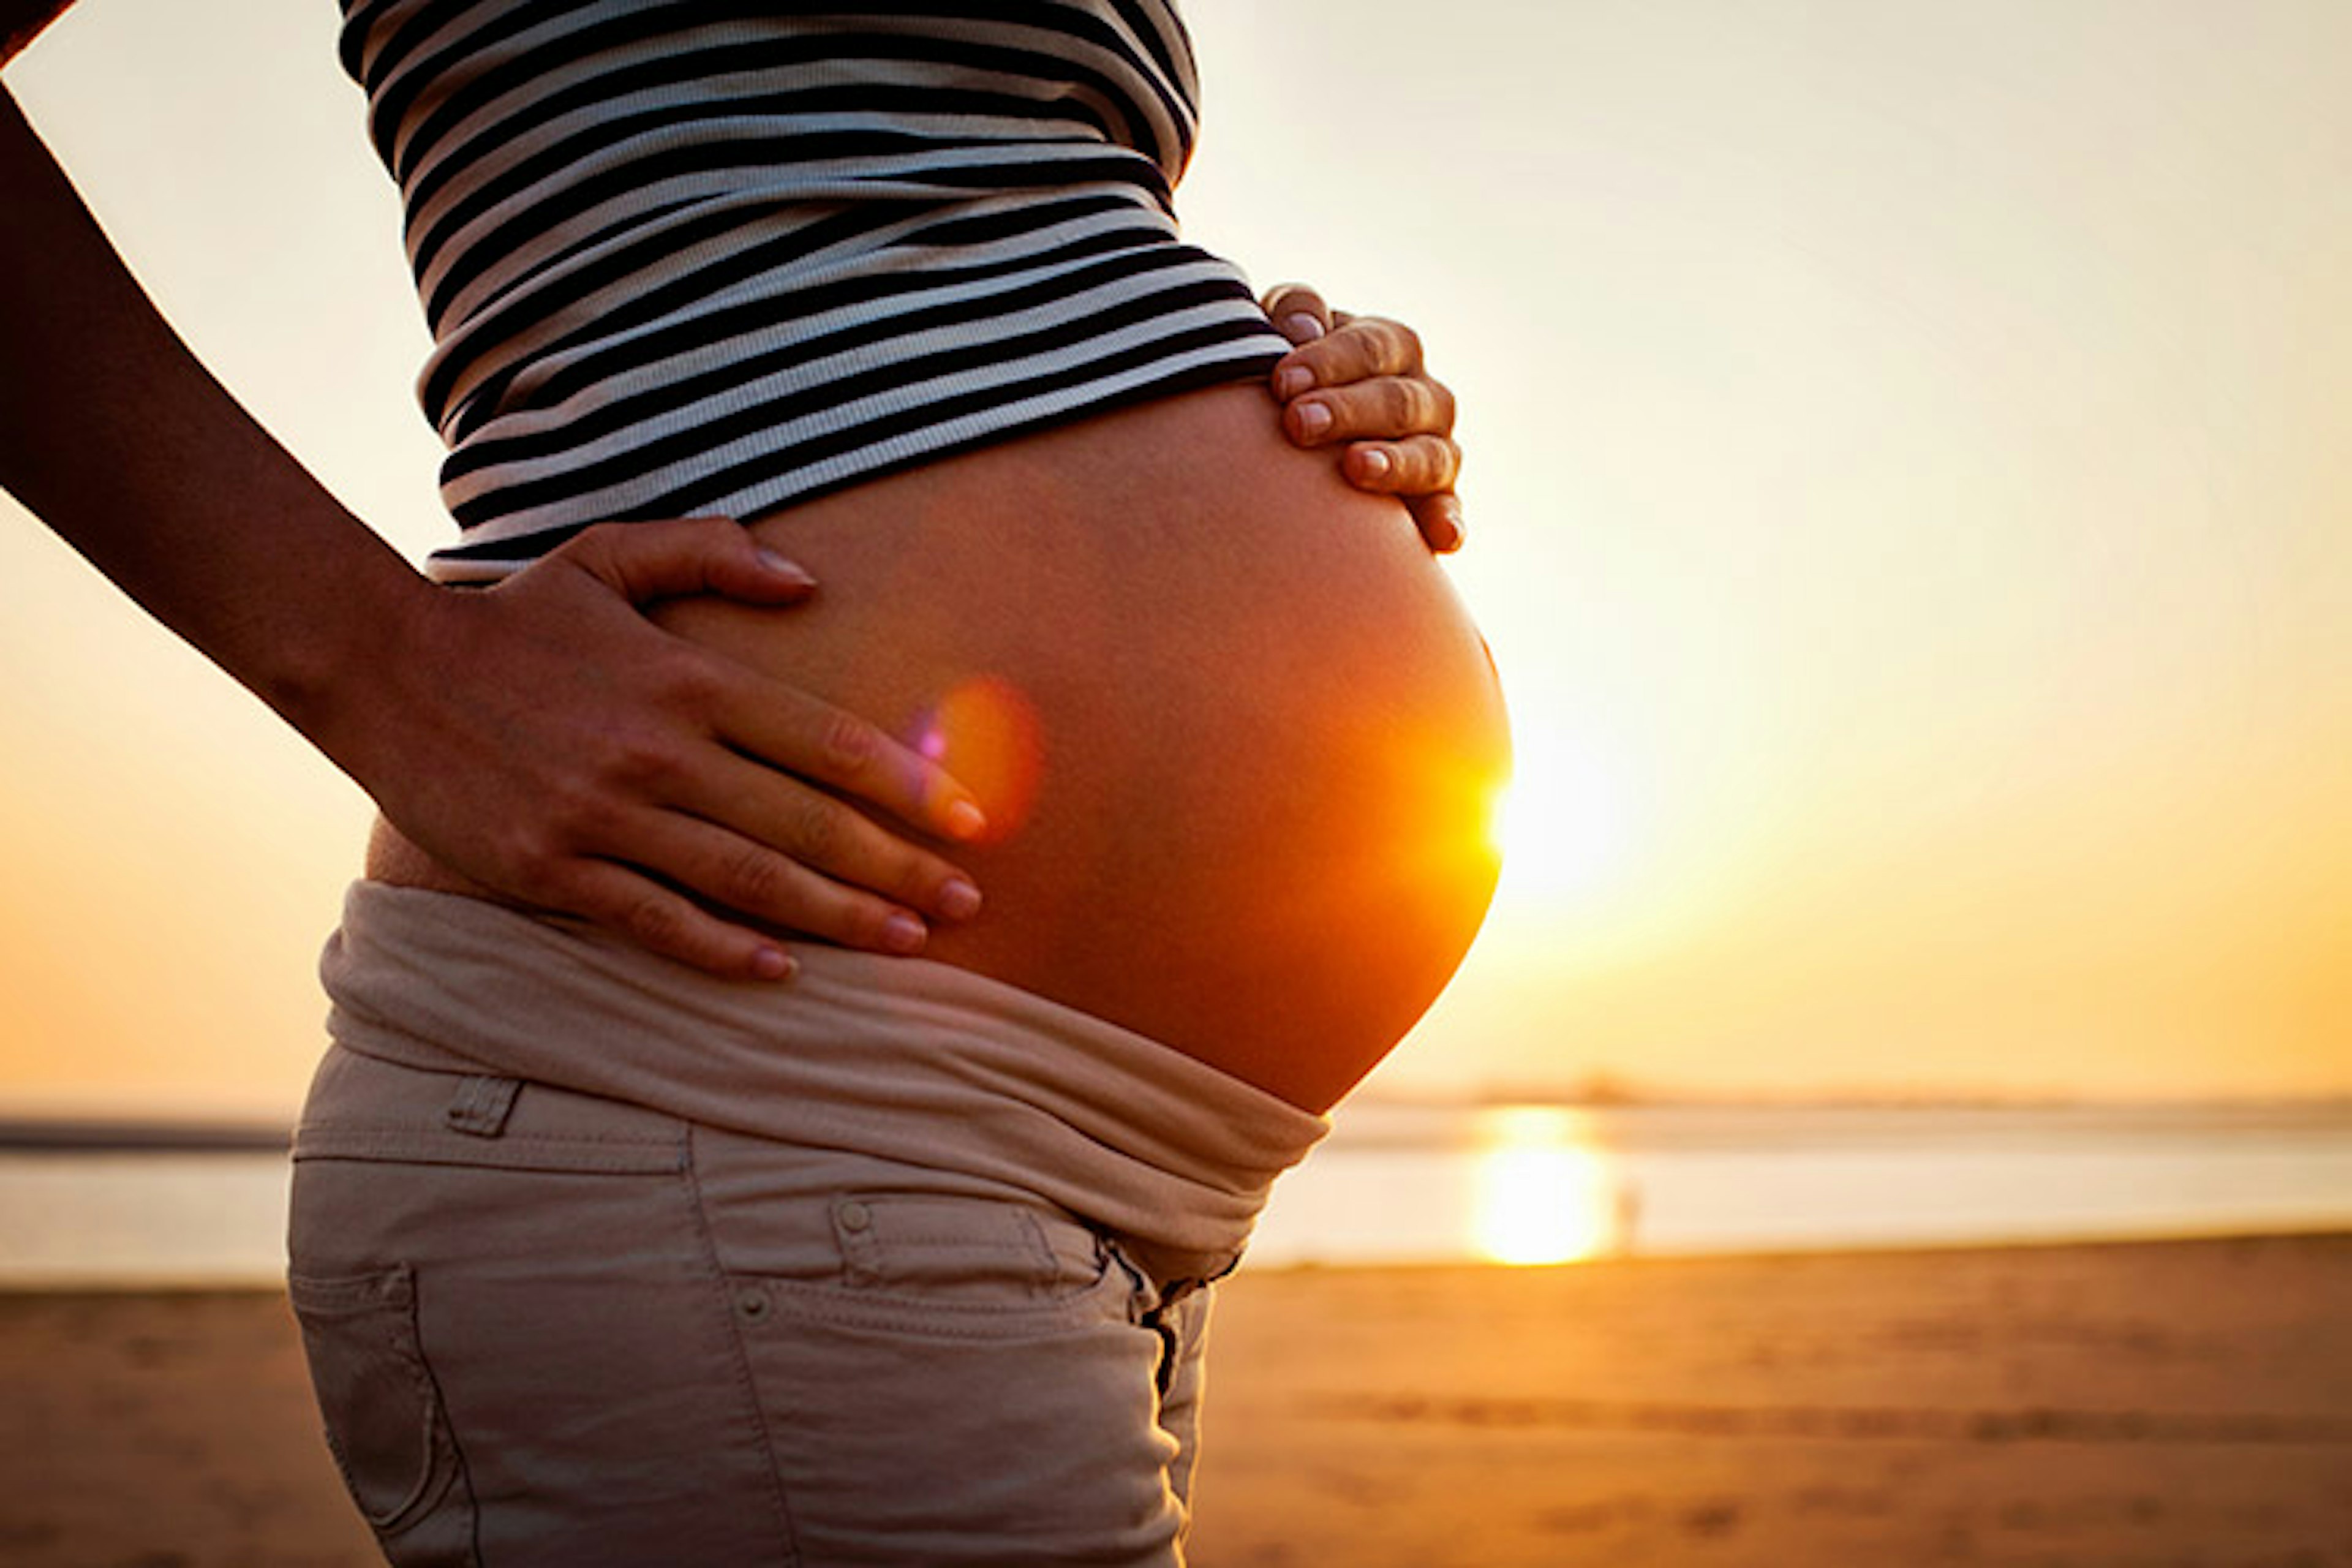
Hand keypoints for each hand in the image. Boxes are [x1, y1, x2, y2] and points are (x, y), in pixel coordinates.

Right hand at [343, 518, 988, 981]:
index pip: (824, 739)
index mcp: (687, 679)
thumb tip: (809, 579)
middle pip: (805, 821)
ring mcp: (605, 815)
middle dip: (898, 868)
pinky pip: (654, 919)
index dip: (907, 785)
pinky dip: (721, 948)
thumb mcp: (610, 555)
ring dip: (837, 917)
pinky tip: (781, 970)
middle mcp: (659, 752)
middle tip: (969, 904)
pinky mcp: (553, 869)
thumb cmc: (515, 618)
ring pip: (746, 879)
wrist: (383, 665)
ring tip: (909, 943)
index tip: (971, 819)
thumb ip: (712, 555)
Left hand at [1262, 282, 1465, 553]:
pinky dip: (1448, 522)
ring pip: (1430, 454)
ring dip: (1395, 462)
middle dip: (1348, 411)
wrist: (1302, 441)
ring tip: (1354, 467)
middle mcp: (1426, 397)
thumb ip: (1294, 312)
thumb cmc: (1293, 376)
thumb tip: (1304, 328)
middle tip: (1298, 423)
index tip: (1281, 382)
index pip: (1372, 348)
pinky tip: (1442, 537)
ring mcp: (1436, 450)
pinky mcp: (1436, 502)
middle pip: (1398, 401)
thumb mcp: (1286, 333)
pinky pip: (1448, 511)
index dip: (1328, 362)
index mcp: (1394, 348)